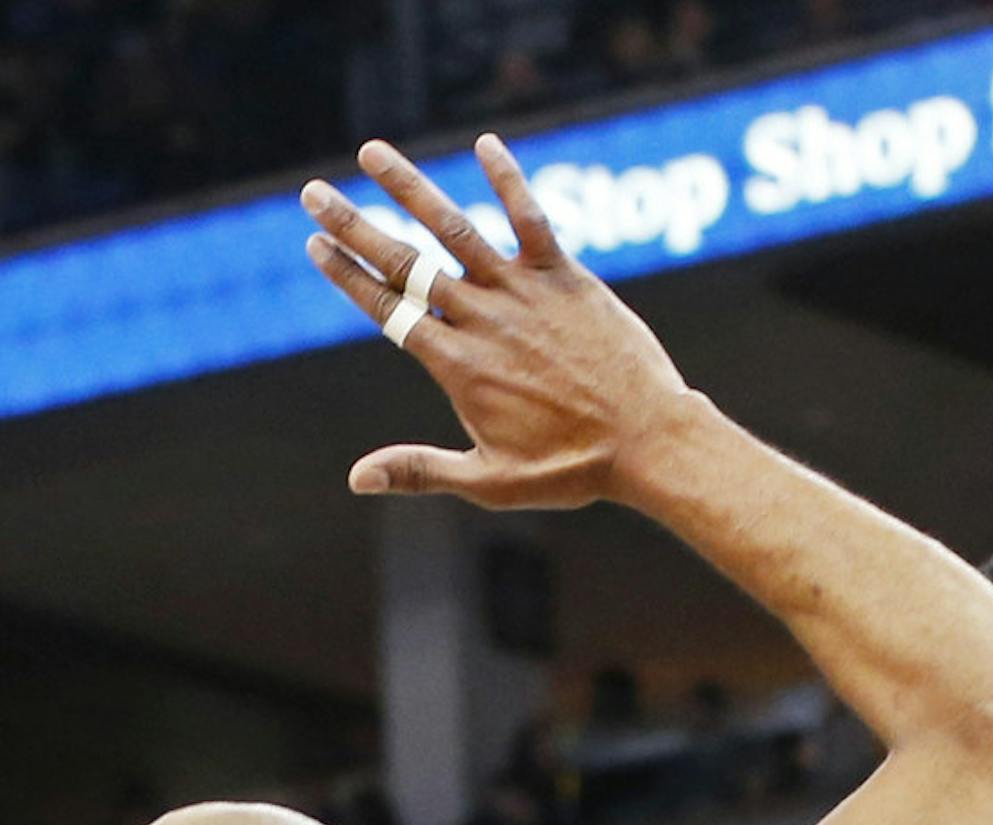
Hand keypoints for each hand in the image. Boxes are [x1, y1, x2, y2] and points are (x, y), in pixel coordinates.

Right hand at [302, 134, 697, 507]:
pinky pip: (531, 218)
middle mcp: (482, 320)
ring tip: (371, 153)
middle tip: (313, 192)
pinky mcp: (564, 276)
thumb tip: (355, 479)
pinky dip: (508, 180)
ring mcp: (522, 293)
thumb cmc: (571, 470)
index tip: (314, 244)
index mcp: (457, 366)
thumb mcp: (489, 482)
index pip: (388, 310)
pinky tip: (485, 143)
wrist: (648, 444)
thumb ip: (420, 471)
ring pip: (454, 229)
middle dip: (354, 225)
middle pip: (405, 263)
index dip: (348, 275)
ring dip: (410, 188)